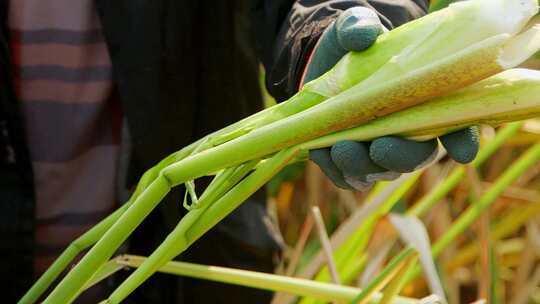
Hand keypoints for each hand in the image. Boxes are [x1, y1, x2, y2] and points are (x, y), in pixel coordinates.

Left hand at [302, 7, 479, 190]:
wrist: (319, 70)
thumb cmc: (352, 51)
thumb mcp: (355, 31)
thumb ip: (359, 27)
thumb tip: (363, 35)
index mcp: (427, 105)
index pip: (457, 128)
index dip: (463, 141)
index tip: (463, 151)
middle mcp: (409, 136)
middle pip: (416, 157)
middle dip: (399, 157)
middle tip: (379, 146)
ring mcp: (379, 154)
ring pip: (379, 171)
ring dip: (362, 164)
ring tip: (342, 148)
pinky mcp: (350, 165)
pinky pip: (347, 177)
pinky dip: (336, 168)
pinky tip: (323, 151)